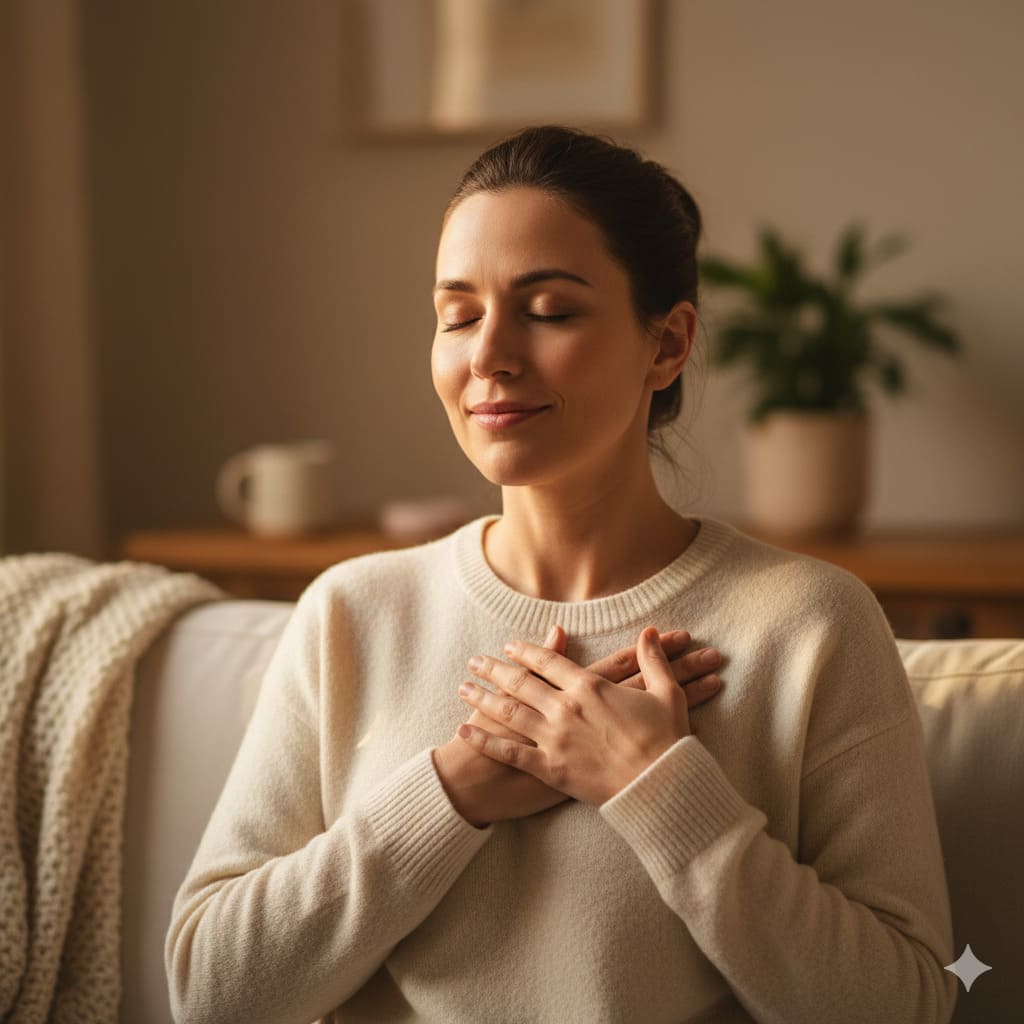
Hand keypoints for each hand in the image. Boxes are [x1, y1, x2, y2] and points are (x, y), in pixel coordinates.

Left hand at [457, 628, 697, 805]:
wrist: (663, 786)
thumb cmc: (668, 741)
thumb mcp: (666, 694)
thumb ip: (653, 661)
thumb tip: (649, 632)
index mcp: (590, 687)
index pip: (549, 662)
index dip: (526, 651)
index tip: (509, 646)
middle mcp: (566, 708)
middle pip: (520, 682)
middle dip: (494, 670)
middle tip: (474, 661)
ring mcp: (555, 738)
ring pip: (509, 712)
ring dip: (483, 698)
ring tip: (463, 689)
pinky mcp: (550, 769)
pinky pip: (510, 752)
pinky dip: (485, 740)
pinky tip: (465, 731)